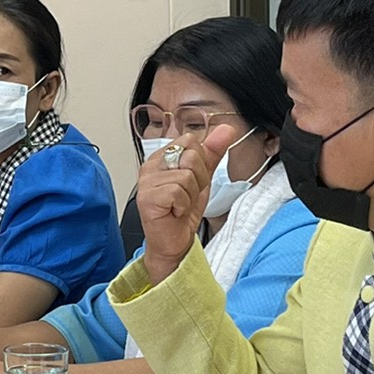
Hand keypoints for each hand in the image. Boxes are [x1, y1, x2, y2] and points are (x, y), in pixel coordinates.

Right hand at [137, 125, 236, 283]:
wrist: (173, 243)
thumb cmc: (182, 212)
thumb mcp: (202, 179)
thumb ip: (212, 152)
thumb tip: (226, 129)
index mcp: (162, 157)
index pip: (190, 141)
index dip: (200, 163)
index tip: (192, 182)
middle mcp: (151, 166)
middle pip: (190, 155)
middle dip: (198, 179)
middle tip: (187, 196)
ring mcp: (146, 182)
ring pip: (187, 174)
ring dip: (191, 195)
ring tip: (180, 205)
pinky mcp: (148, 197)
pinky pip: (178, 191)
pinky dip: (183, 205)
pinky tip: (175, 212)